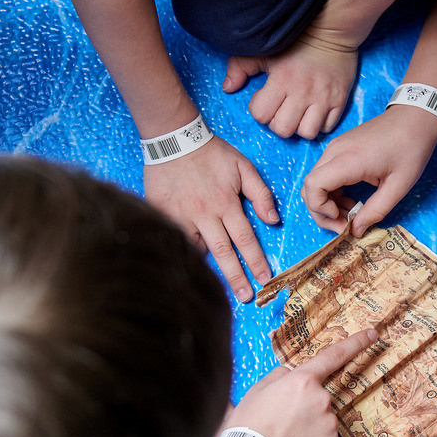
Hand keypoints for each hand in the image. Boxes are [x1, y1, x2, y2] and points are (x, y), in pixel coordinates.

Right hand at [145, 135, 280, 301]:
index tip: (265, 279)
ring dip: (209, 272)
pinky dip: (183, 256)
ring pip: (197, 251)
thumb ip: (261, 194)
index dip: (256, 262)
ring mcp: (182, 217)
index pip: (246, 240)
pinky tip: (188, 270)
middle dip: (236, 277)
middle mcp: (206, 215)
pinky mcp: (163, 215)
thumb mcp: (243, 167)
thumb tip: (273, 220)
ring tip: (218, 292)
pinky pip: (175, 240)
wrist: (173, 139)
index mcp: (227, 204)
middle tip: (246, 298)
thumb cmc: (211, 152)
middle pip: (224, 253)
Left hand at [224, 18, 362, 139]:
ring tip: (298, 114)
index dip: (260, 109)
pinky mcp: (340, 100)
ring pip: (306, 133)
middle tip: (281, 109)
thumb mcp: (262, 51)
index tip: (266, 98)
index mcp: (281, 80)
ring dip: (299, 127)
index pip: (261, 115)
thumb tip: (228, 88)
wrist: (330, 30)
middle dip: (278, 122)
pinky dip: (319, 124)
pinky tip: (314, 112)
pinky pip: (327, 128)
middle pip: (283, 129)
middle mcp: (303, 92)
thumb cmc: (294, 42)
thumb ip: (239, 68)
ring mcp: (324, 98)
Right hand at [228, 329, 379, 436]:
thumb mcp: (257, 390)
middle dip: (305, 405)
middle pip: (320, 396)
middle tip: (282, 421)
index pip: (334, 356)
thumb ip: (279, 376)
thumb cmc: (248, 426)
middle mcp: (322, 399)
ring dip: (310, 424)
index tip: (372, 334)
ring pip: (323, 418)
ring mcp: (330, 423)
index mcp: (303, 380)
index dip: (356, 343)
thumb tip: (291, 374)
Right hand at [300, 104, 436, 232]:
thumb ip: (375, 211)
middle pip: (309, 187)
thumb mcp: (398, 186)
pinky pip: (324, 173)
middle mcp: (335, 151)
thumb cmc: (411, 148)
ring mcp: (335, 147)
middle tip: (345, 225)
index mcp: (349, 160)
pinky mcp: (339, 147)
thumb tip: (356, 231)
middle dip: (322, 212)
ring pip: (315, 181)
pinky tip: (351, 199)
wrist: (415, 117)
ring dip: (327, 203)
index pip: (312, 186)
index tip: (342, 219)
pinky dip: (332, 191)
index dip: (320, 209)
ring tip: (352, 213)